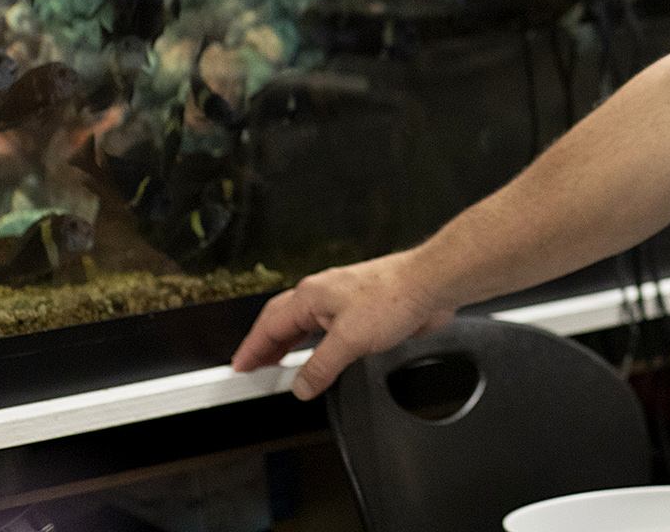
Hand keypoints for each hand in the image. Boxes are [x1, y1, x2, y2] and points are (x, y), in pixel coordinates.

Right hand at [231, 251, 456, 399]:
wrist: (430, 284)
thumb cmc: (394, 296)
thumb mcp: (350, 341)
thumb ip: (322, 367)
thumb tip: (302, 386)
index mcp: (311, 295)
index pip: (269, 324)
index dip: (251, 348)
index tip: (239, 366)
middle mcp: (323, 294)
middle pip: (282, 321)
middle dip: (266, 346)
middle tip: (253, 368)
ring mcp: (342, 300)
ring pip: (305, 324)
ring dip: (290, 345)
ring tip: (280, 365)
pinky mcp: (361, 309)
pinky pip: (327, 329)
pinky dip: (314, 345)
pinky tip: (321, 358)